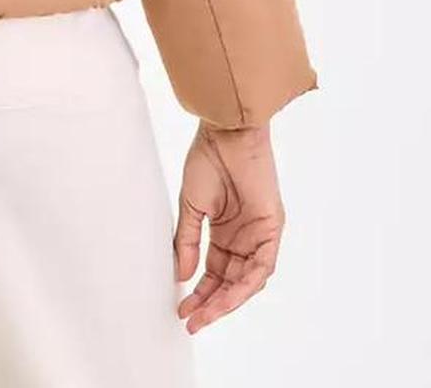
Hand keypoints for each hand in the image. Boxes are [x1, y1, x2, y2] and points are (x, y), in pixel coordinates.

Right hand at [174, 119, 284, 333]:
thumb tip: (182, 274)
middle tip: (193, 320)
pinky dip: (246, 283)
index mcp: (224, 231)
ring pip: (247, 280)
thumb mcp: (192, 206)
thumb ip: (186, 241)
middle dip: (211, 303)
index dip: (199, 291)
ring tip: (206, 315)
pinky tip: (227, 295)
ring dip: (227, 300)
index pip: (214, 272)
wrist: (226, 133)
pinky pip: (262, 266)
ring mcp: (259, 235)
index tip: (183, 308)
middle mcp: (243, 237)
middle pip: (230, 281)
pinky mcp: (272, 229)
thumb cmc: (208, 159)